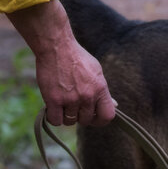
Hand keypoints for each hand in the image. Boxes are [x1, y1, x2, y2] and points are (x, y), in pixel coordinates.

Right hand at [6, 0, 115, 127]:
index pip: (108, 116)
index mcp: (100, 88)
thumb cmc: (76, 57)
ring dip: (65, 116)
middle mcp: (87, 96)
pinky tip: (53, 108)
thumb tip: (114, 105)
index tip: (92, 117)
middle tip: (72, 105)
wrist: (57, 47)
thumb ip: (103, 90)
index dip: (100, 120)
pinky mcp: (54, 100)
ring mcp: (71, 99)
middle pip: (86, 120)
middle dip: (79, 116)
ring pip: (70, 121)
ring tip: (62, 103)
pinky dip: (53, 117)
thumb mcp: (96, 71)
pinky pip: (55, 120)